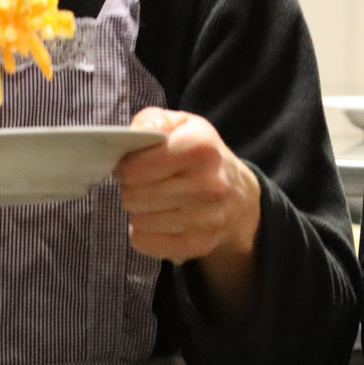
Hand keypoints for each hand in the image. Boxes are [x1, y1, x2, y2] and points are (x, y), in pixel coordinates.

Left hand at [115, 109, 262, 264]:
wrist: (238, 197)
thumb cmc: (201, 156)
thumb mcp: (183, 125)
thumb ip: (153, 120)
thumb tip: (135, 134)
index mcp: (201, 148)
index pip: (137, 167)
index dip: (125, 166)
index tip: (130, 165)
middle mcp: (207, 184)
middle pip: (133, 195)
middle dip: (130, 188)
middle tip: (142, 184)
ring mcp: (205, 218)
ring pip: (137, 220)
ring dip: (138, 211)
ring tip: (153, 200)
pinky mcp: (198, 244)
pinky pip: (144, 242)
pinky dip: (144, 232)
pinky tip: (158, 219)